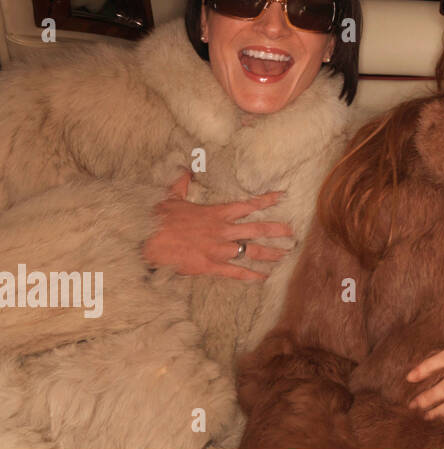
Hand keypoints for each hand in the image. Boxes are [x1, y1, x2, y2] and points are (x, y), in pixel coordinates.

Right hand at [143, 171, 291, 280]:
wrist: (146, 239)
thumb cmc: (159, 219)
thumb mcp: (172, 197)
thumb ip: (182, 184)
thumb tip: (185, 170)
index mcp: (216, 213)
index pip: (248, 205)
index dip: (267, 200)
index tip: (282, 196)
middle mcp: (222, 230)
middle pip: (257, 229)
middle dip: (276, 230)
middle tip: (292, 232)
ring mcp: (218, 249)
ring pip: (251, 251)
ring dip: (270, 253)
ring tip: (285, 255)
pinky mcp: (209, 266)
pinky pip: (235, 272)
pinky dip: (250, 275)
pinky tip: (263, 278)